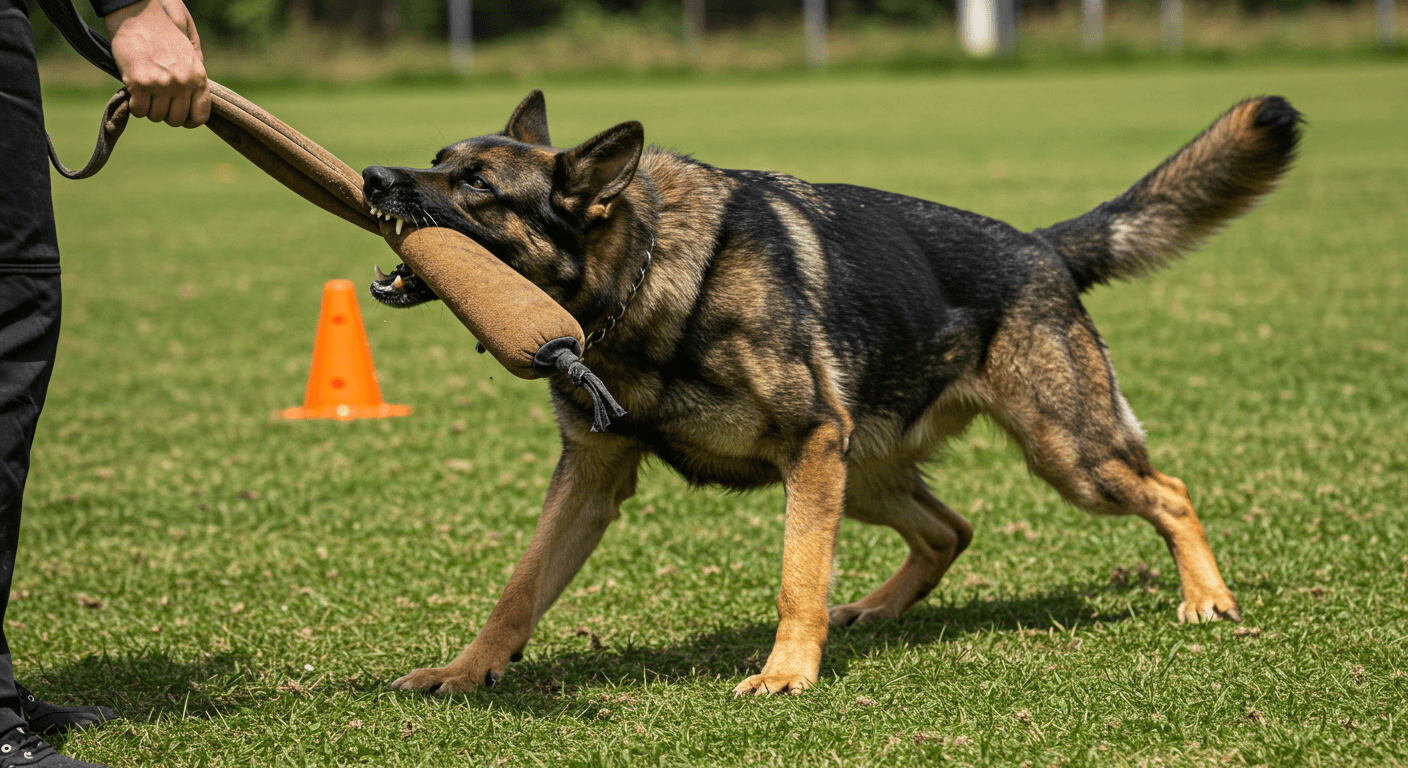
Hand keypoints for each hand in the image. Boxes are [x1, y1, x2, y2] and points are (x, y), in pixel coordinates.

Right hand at [104, 0, 210, 127]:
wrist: (139, 16)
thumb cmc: (163, 36)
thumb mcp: (189, 56)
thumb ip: (193, 80)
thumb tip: (193, 107)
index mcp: (198, 77)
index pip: (201, 115)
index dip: (190, 121)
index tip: (180, 117)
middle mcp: (182, 83)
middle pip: (176, 120)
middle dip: (166, 114)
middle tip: (157, 101)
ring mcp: (161, 84)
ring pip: (156, 117)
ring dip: (148, 109)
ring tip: (145, 92)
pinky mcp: (139, 83)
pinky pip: (139, 111)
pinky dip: (135, 106)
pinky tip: (134, 93)